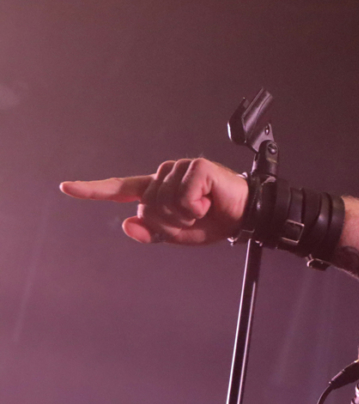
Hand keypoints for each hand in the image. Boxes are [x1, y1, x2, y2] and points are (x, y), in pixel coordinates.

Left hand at [60, 158, 248, 243]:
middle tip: (195, 220)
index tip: (67, 187)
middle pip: (147, 208)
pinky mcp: (195, 167)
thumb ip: (153, 232)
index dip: (94, 189)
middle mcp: (164, 175)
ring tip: (204, 210)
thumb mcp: (180, 235)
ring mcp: (179, 168)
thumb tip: (127, 225)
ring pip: (164, 204)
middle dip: (170, 223)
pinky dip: (195, 207)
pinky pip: (182, 197)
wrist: (245, 216)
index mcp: (157, 190)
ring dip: (185, 216)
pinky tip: (208, 201)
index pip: (120, 188)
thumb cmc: (215, 222)